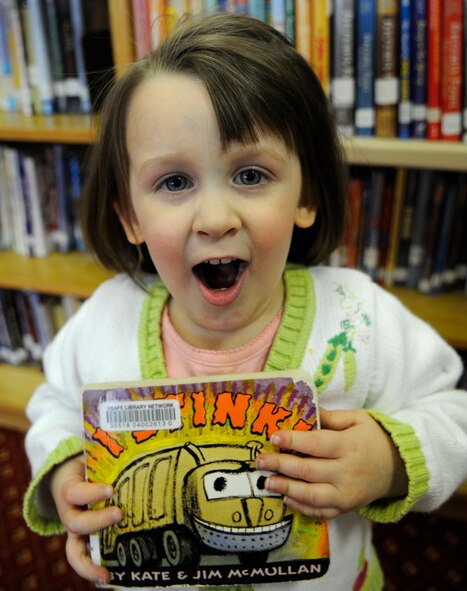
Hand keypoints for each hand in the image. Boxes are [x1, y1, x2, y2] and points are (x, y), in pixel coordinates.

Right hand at [50, 455, 121, 584]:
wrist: (69, 474)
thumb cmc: (87, 464)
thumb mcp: (92, 457)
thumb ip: (109, 453)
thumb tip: (138, 440)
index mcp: (70, 489)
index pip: (75, 492)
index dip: (91, 494)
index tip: (110, 490)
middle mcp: (70, 512)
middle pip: (76, 523)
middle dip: (97, 522)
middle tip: (119, 513)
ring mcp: (76, 529)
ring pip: (74, 549)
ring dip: (89, 561)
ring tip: (106, 572)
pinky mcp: (83, 538)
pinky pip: (83, 557)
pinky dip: (92, 570)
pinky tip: (109, 578)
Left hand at [255, 408, 407, 519]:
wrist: (398, 467)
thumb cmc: (373, 438)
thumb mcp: (357, 419)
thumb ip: (331, 417)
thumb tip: (305, 408)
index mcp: (349, 446)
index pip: (317, 444)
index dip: (293, 440)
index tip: (274, 436)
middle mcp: (348, 472)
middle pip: (309, 470)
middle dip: (281, 465)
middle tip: (260, 461)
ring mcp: (347, 494)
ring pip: (312, 495)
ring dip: (286, 489)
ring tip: (267, 482)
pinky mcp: (346, 508)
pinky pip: (321, 512)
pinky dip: (301, 507)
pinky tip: (286, 498)